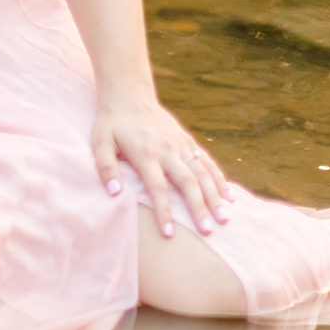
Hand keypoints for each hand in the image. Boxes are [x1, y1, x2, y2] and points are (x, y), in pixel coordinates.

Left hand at [92, 92, 231, 238]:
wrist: (129, 95)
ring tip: (224, 219)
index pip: (157, 187)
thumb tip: (113, 193)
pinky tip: (229, 197)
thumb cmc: (112, 123)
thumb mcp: (100, 142)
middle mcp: (168, 150)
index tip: (169, 233)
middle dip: (198, 208)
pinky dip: (220, 179)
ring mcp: (181, 145)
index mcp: (145, 153)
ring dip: (215, 196)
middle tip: (207, 232)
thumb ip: (105, 166)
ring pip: (203, 173)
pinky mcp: (188, 141)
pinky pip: (207, 161)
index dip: (164, 211)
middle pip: (187, 182)